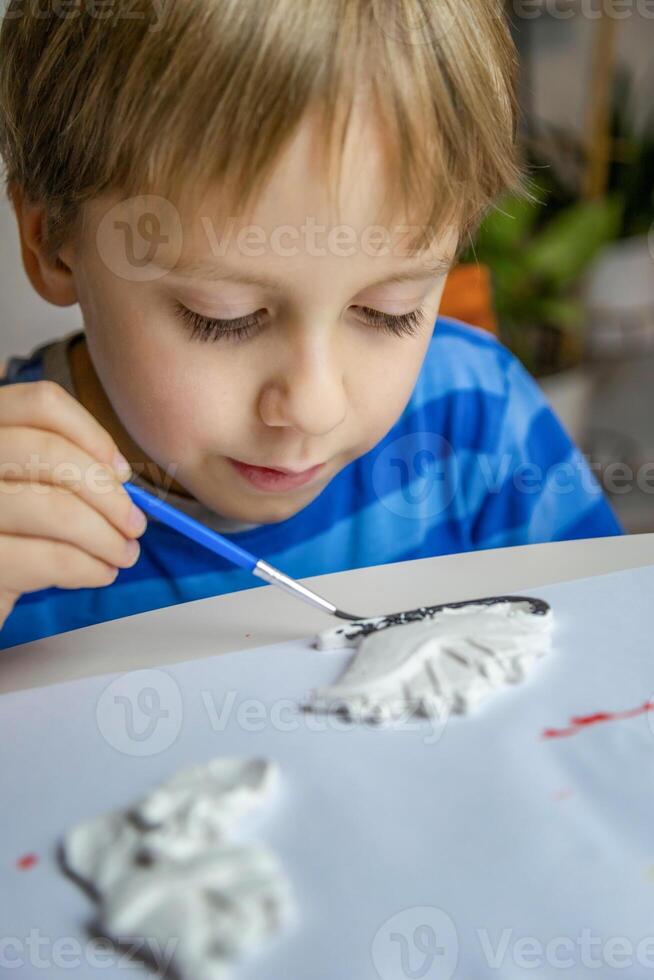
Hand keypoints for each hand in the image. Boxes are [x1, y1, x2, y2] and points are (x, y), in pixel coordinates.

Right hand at [0, 380, 146, 630]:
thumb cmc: (12, 531)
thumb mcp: (27, 485)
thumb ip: (62, 468)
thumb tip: (119, 476)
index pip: (41, 404)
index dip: (92, 434)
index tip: (122, 472)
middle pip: (51, 454)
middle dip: (107, 494)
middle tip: (135, 523)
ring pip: (54, 509)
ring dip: (106, 536)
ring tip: (125, 553)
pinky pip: (47, 559)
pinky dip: (88, 567)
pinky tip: (101, 572)